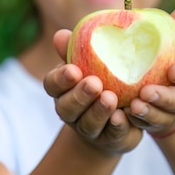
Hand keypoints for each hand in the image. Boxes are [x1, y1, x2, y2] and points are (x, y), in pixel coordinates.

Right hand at [43, 30, 142, 155]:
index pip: (52, 85)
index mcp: (63, 90)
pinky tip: (123, 116)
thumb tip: (61, 34)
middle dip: (80, 96)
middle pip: (67, 107)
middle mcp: (71, 112)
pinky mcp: (109, 140)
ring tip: (111, 98)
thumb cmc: (101, 82)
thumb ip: (76, 50)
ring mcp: (89, 129)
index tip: (74, 70)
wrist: (116, 121)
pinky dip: (116, 126)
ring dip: (99, 111)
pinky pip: (111, 135)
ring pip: (89, 123)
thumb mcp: (90, 65)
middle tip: (94, 83)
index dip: (61, 79)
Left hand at [126, 3, 174, 136]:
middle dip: (166, 98)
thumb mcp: (173, 37)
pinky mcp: (157, 122)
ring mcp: (174, 111)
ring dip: (150, 113)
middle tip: (146, 93)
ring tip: (133, 106)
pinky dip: (137, 121)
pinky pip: (148, 125)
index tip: (173, 71)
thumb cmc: (167, 50)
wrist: (161, 78)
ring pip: (166, 116)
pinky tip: (123, 114)